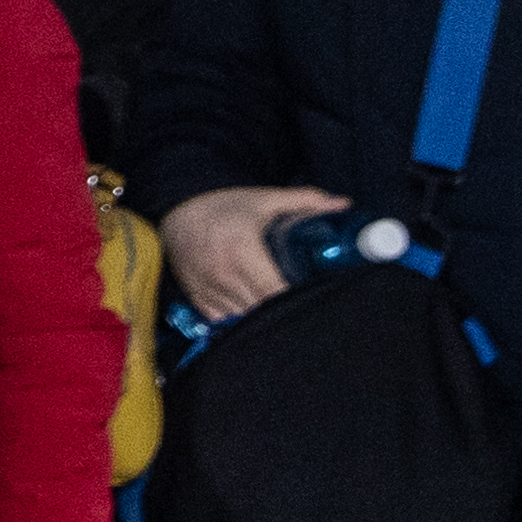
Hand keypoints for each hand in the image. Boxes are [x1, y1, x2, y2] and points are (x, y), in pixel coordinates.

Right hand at [163, 183, 344, 318]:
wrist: (178, 212)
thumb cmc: (222, 206)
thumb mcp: (264, 199)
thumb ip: (305, 201)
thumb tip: (343, 204)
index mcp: (242, 252)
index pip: (274, 291)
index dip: (296, 300)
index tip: (315, 299)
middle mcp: (224, 276)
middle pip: (262, 311)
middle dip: (286, 313)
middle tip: (307, 307)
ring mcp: (209, 291)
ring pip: (244, 321)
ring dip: (264, 320)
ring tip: (284, 313)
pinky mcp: (199, 300)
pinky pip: (224, 322)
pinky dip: (242, 322)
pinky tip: (257, 314)